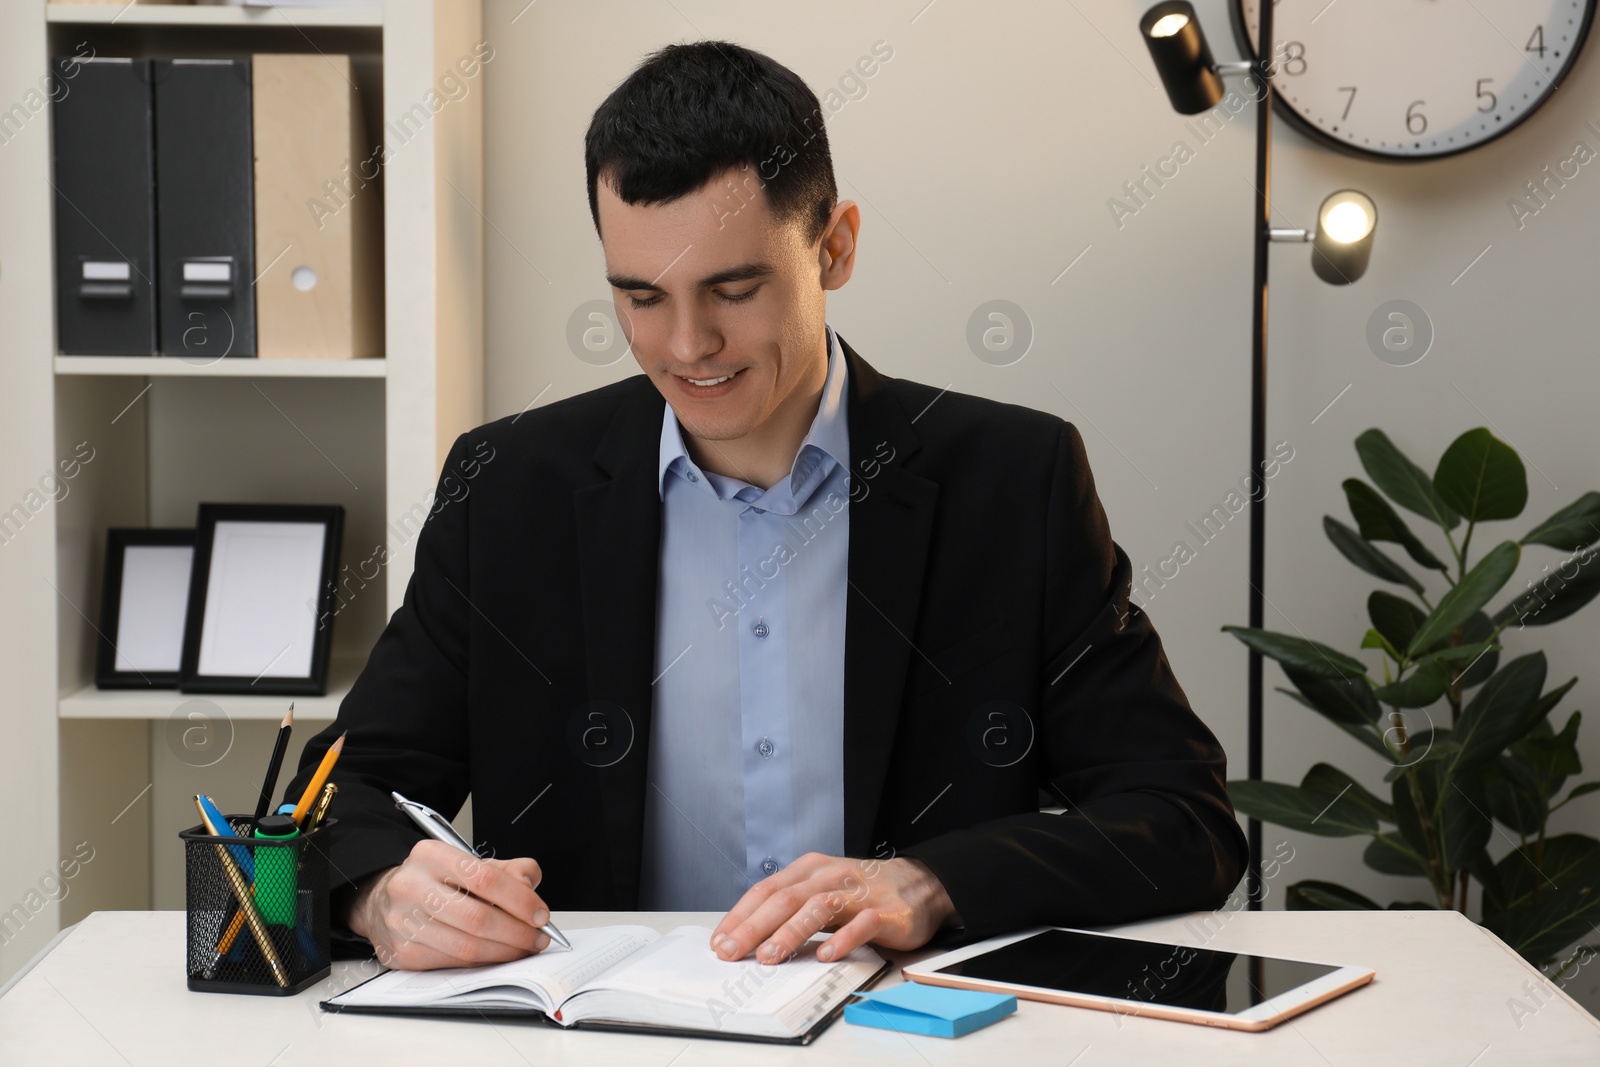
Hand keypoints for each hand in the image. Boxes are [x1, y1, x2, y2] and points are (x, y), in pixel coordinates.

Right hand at [347, 839, 551, 969]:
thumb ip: (505, 870)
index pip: (485, 878)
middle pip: (477, 918)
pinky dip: (482, 962)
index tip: (540, 915)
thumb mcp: (466, 862)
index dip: (520, 900)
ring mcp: (402, 923)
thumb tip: (531, 887)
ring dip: (504, 952)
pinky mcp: (402, 953)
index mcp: (430, 856)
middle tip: (538, 938)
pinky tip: (497, 956)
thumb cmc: (433, 881)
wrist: (382, 901)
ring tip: (524, 949)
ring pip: (466, 947)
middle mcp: (411, 887)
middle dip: (517, 933)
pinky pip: (453, 964)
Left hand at [709, 853, 960, 964]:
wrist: (921, 884)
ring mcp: (859, 893)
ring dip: (791, 932)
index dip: (741, 915)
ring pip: (819, 907)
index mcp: (810, 869)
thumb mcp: (822, 891)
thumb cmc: (863, 891)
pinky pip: (862, 924)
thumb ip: (791, 908)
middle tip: (733, 951)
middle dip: (755, 926)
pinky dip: (843, 939)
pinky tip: (827, 955)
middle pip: (786, 898)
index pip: (767, 890)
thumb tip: (748, 935)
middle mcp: (831, 876)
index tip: (720, 940)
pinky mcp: (885, 912)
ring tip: (770, 955)